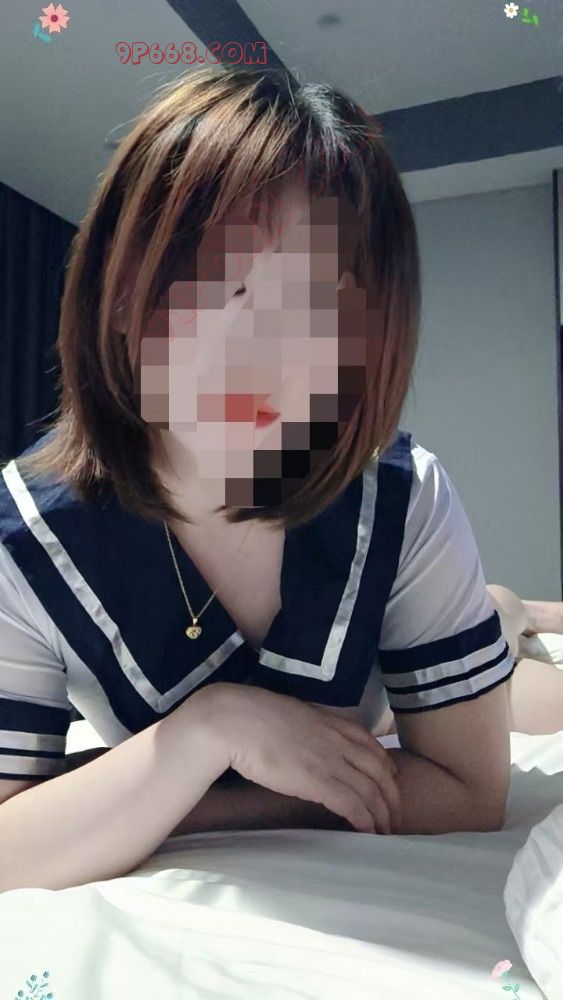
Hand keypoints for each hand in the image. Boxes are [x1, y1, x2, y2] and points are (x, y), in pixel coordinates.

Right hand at [208, 682, 401, 833]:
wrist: (237, 720)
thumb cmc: (254, 715)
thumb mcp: (294, 715)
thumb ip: (310, 729)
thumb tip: (307, 741)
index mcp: (333, 722)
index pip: (373, 747)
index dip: (386, 768)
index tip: (390, 783)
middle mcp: (339, 741)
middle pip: (380, 772)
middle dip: (392, 797)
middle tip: (394, 817)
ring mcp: (331, 761)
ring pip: (371, 791)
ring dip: (382, 815)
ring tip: (385, 833)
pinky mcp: (318, 781)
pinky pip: (353, 804)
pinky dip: (365, 820)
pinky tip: (367, 832)